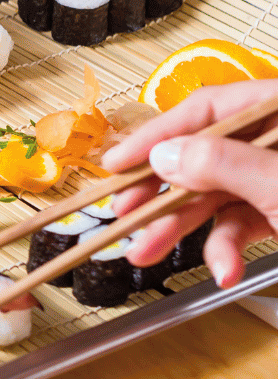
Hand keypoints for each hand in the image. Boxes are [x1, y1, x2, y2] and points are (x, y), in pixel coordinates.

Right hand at [103, 79, 277, 286]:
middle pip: (204, 155)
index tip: (117, 162)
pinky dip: (228, 247)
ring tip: (147, 253)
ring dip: (182, 228)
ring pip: (217, 195)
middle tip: (124, 211)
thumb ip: (222, 164)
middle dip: (163, 191)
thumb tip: (164, 156)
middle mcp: (275, 141)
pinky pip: (243, 222)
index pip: (206, 109)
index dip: (157, 134)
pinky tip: (223, 270)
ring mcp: (276, 177)